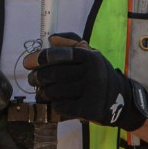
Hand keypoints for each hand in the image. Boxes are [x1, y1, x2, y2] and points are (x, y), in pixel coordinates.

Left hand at [29, 33, 147, 129]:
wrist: (119, 100)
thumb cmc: (97, 74)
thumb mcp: (90, 54)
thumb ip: (71, 42)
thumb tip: (51, 39)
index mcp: (91, 57)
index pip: (58, 55)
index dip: (39, 58)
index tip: (28, 62)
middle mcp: (93, 73)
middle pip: (51, 74)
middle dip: (36, 77)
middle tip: (32, 79)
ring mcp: (91, 93)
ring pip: (53, 91)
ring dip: (43, 92)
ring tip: (43, 92)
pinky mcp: (88, 110)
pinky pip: (59, 106)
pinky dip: (54, 104)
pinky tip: (57, 102)